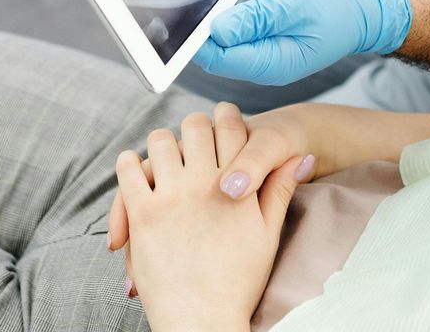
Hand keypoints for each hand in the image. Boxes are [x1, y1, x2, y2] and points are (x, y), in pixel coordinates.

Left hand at [114, 106, 310, 331]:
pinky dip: (130, 163)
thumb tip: (301, 156)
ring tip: (165, 155)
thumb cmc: (239, 281)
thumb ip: (280, 190)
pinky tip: (135, 167)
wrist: (204, 321)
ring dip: (163, 143)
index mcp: (238, 185)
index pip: (230, 126)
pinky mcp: (142, 214)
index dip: (225, 118)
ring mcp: (171, 197)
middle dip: (195, 128)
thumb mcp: (268, 234)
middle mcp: (204, 184)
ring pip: (161, 140)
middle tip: (193, 141)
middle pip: (195, 125)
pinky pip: (128, 170)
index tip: (221, 121)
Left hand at [194, 0, 412, 85]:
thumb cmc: (339, 4)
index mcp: (271, 61)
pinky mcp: (263, 29)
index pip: (218, 55)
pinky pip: (238, 15)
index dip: (196, 33)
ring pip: (224, 25)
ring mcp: (262, 45)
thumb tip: (218, 31)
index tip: (181, 4)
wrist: (366, 4)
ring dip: (220, 0)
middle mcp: (262, 58)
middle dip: (204, 14)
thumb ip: (259, 18)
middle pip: (215, 42)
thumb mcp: (299, 6)